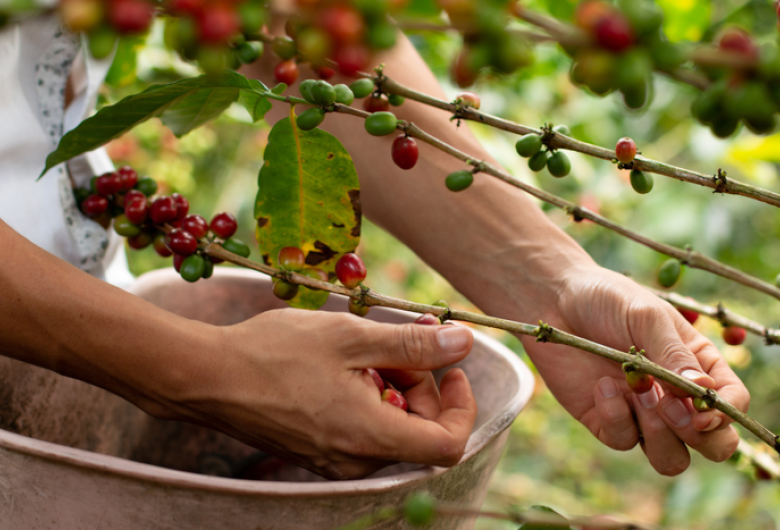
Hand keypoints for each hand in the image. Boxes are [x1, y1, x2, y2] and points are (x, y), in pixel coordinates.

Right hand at [166, 309, 476, 479]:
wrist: (208, 377)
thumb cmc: (274, 353)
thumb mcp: (352, 336)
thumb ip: (413, 343)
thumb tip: (464, 342)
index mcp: (370, 436)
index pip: (448, 443)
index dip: (460, 406)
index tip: (451, 368)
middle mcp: (356, 460)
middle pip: (418, 430)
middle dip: (419, 383)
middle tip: (393, 342)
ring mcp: (335, 460)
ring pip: (390, 428)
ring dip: (391, 387)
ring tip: (359, 350)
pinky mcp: (318, 453)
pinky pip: (363, 430)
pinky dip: (368, 398)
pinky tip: (341, 367)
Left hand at [522, 264, 748, 475]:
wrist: (554, 300)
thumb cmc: (607, 299)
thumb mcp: (646, 317)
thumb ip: (674, 355)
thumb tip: (704, 392)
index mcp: (696, 366)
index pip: (731, 404)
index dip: (725, 415)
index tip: (700, 410)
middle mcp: (674, 395)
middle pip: (711, 444)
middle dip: (698, 437)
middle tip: (668, 407)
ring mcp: (641, 412)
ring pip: (670, 458)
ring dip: (659, 436)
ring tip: (637, 393)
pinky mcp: (606, 419)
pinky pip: (623, 440)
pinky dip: (616, 418)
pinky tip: (602, 386)